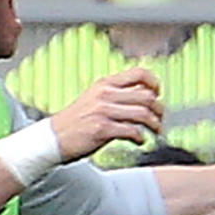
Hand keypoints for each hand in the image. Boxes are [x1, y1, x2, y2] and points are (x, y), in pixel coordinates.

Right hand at [48, 67, 162, 160]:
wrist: (53, 138)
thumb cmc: (76, 121)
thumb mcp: (94, 99)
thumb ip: (116, 96)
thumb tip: (144, 98)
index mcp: (105, 84)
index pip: (139, 73)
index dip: (154, 82)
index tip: (158, 94)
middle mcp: (105, 95)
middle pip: (146, 96)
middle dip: (159, 109)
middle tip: (160, 118)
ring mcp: (103, 112)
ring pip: (143, 114)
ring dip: (154, 124)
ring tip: (155, 131)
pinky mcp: (102, 129)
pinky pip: (132, 131)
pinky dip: (141, 138)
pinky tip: (140, 141)